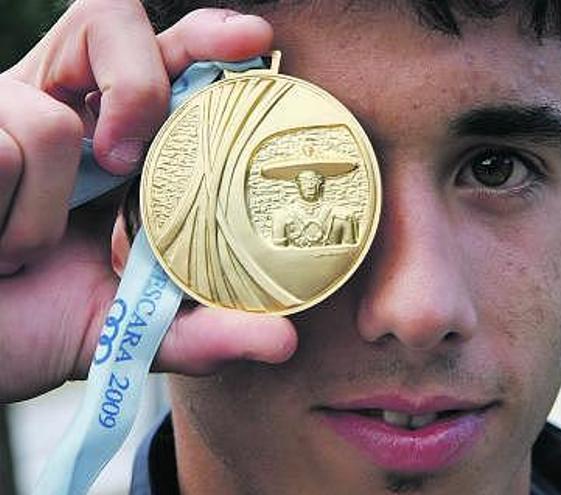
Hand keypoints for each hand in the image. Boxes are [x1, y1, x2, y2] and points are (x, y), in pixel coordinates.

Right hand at [0, 0, 296, 402]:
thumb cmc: (26, 327)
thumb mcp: (123, 331)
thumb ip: (200, 332)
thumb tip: (284, 341)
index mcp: (117, 139)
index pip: (167, 61)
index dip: (207, 40)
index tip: (255, 41)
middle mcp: (64, 108)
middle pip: (110, 24)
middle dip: (139, 84)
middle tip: (127, 161)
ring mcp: (4, 109)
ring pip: (53, 124)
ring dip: (44, 217)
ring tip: (24, 256)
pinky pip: (3, 153)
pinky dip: (6, 225)